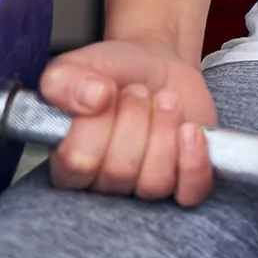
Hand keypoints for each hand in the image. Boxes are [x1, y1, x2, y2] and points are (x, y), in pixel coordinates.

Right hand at [39, 36, 218, 205]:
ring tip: (164, 101)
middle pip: (119, 172)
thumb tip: (92, 99)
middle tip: (139, 92)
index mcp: (68, 164)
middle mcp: (104, 185)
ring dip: (163, 130)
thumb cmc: (112, 73)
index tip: (107, 90)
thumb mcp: (77, 65)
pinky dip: (194, 161)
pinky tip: (189, 129)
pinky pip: (190, 192)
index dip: (97, 122)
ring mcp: (146, 187)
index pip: (78, 163)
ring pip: (154, 182)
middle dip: (135, 118)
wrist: (156, 68)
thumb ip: (63, 82)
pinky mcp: (185, 183)